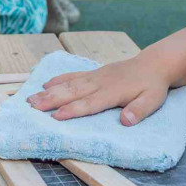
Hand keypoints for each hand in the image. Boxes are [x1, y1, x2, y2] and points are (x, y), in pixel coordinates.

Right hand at [27, 56, 170, 124]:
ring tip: (30, 98)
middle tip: (31, 107)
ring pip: (68, 84)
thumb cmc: (153, 86)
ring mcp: (95, 76)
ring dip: (49, 92)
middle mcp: (100, 83)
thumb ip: (139, 110)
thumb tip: (126, 121)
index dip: (73, 110)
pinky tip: (45, 84)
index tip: (55, 117)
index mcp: (112, 92)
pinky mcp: (94, 73)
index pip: (89, 103)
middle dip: (51, 100)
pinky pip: (73, 75)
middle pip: (72, 92)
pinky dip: (58, 79)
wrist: (154, 64)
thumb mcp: (153, 101)